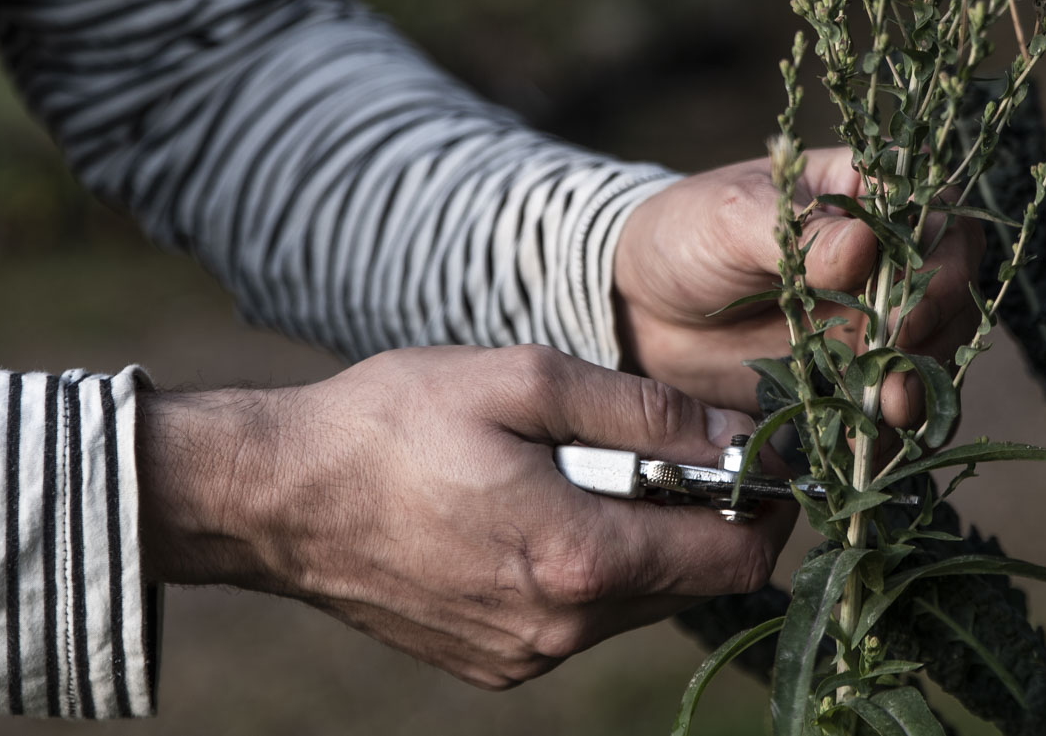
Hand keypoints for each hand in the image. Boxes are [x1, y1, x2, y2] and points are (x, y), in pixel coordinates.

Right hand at [137, 345, 790, 688]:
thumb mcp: (524, 380)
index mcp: (579, 560)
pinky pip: (582, 622)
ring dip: (645, 541)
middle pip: (694, 584)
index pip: (735, 555)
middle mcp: (562, 631)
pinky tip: (542, 512)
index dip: (768, 501)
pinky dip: (590, 569)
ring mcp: (525, 657)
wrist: (277, 497)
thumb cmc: (392, 422)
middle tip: (675, 447)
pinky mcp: (495, 665)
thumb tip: (734, 435)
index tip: (761, 450)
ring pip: (640, 604)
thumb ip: (643, 412)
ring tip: (592, 472)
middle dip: (705, 516)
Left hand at [613, 147, 983, 416]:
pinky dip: (887, 423)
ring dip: (918, 382)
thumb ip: (798, 235)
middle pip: (947, 286)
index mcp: (862, 193)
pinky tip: (871, 443)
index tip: (910, 301)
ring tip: (889, 413)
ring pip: (929, 346)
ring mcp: (870, 314)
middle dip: (933, 331)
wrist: (638, 305)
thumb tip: (865, 243)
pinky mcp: (849, 369)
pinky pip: (888, 396)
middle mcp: (882, 253)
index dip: (941, 255)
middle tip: (896, 368)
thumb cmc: (685, 234)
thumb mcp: (731, 220)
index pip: (934, 209)